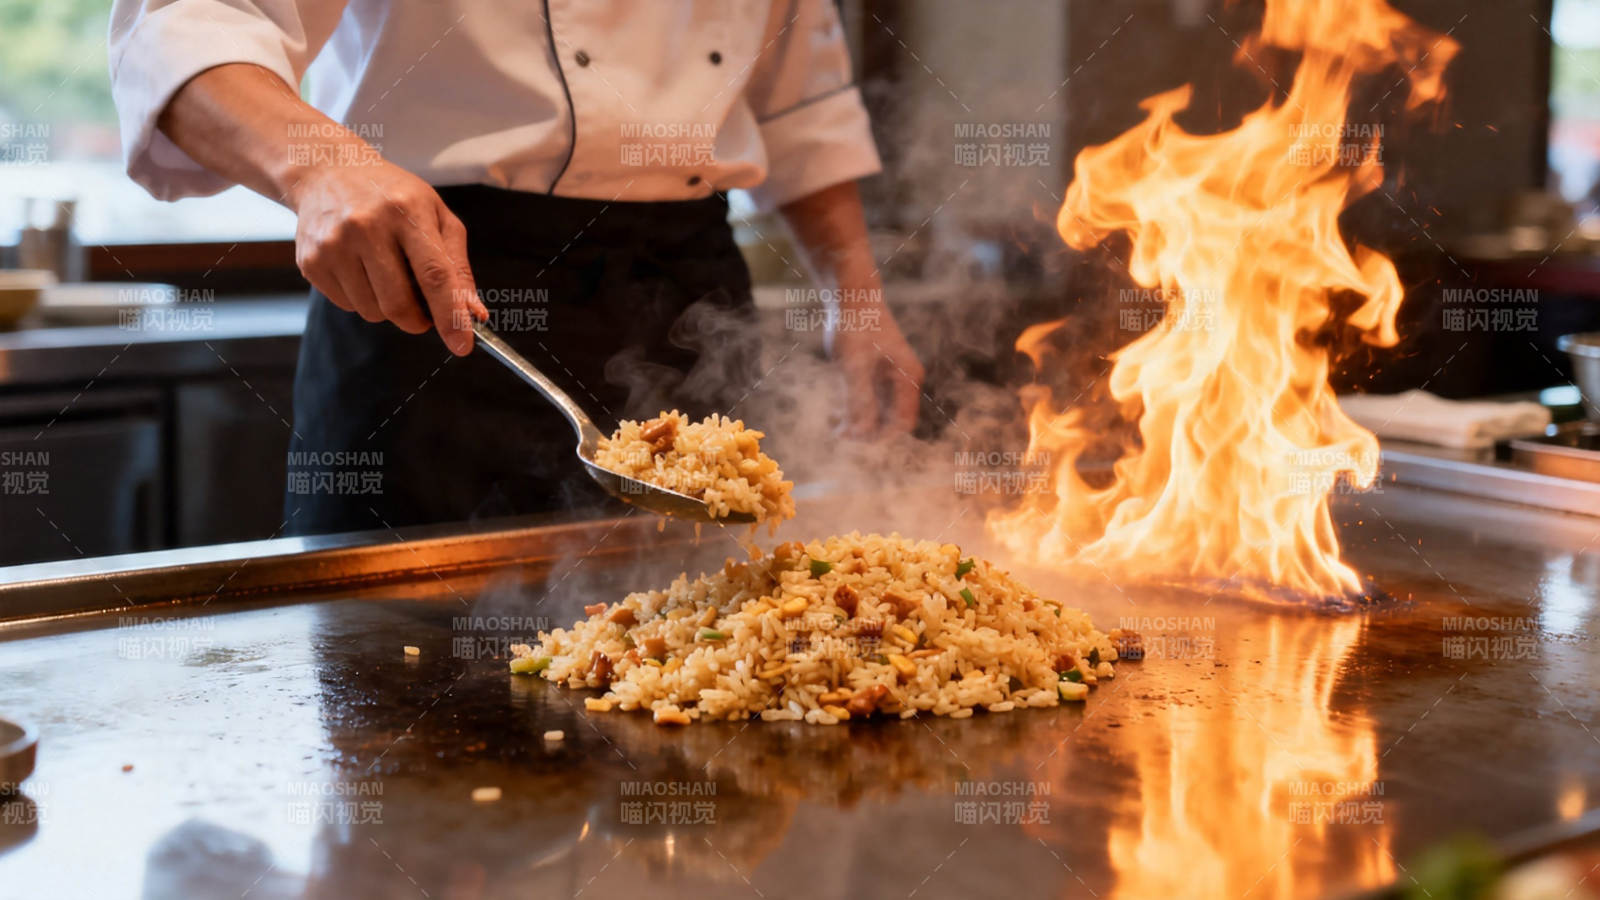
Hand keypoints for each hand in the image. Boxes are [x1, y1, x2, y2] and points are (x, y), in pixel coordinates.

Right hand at [289, 160, 486, 354]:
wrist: (327, 171)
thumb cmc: (392, 196)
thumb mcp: (435, 215)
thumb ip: (457, 267)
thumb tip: (473, 314)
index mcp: (407, 211)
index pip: (434, 275)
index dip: (450, 315)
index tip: (462, 345)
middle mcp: (366, 226)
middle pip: (399, 304)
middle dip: (418, 319)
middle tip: (422, 310)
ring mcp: (333, 244)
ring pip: (372, 311)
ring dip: (388, 307)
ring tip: (385, 272)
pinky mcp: (311, 260)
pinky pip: (348, 306)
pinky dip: (362, 298)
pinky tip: (359, 267)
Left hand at [832, 302, 923, 436]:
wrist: (851, 293)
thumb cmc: (856, 325)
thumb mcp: (854, 364)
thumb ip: (858, 399)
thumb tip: (859, 432)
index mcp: (908, 377)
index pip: (903, 422)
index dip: (882, 436)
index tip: (855, 438)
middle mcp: (903, 380)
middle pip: (891, 420)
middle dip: (867, 430)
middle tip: (838, 432)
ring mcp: (890, 377)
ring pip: (878, 413)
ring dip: (859, 422)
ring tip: (834, 425)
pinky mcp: (875, 373)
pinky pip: (869, 401)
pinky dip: (854, 409)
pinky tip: (835, 412)